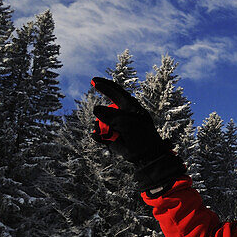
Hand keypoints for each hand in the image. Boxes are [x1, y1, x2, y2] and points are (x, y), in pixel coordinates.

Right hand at [90, 76, 185, 191]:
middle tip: (89, 114)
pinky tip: (101, 139)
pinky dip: (99, 137)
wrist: (146, 156)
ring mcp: (115, 125)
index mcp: (130, 107)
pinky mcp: (111, 137)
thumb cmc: (141, 136)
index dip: (105, 86)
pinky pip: (99, 135)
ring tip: (112, 134)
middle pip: (106, 107)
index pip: (116, 92)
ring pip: (100, 122)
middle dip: (99, 111)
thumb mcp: (127, 123)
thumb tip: (95, 109)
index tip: (93, 81)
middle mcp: (121, 114)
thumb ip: (111, 116)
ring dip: (101, 127)